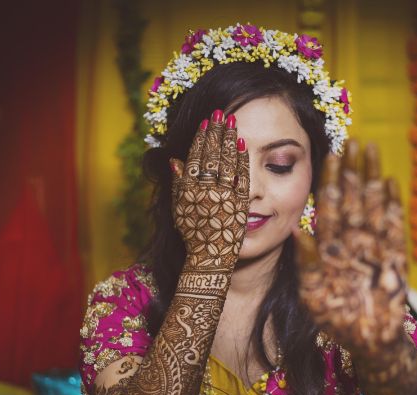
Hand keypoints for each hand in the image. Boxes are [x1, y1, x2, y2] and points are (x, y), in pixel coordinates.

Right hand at [170, 110, 249, 273]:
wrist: (209, 260)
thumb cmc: (193, 236)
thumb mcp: (179, 210)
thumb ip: (177, 185)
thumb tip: (173, 160)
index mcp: (188, 190)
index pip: (195, 157)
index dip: (201, 138)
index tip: (206, 121)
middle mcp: (204, 192)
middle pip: (211, 155)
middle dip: (216, 132)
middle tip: (221, 112)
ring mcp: (222, 197)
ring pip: (226, 163)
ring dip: (229, 140)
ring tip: (232, 122)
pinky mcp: (238, 205)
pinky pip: (240, 178)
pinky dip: (241, 160)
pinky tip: (242, 145)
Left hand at [292, 139, 408, 352]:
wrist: (369, 342)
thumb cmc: (336, 320)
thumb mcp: (313, 294)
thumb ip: (308, 265)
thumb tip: (298, 232)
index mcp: (329, 247)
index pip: (329, 205)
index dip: (330, 180)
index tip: (329, 154)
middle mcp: (351, 240)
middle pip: (352, 196)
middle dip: (352, 169)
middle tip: (352, 139)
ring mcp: (374, 246)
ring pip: (372, 203)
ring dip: (371, 177)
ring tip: (370, 148)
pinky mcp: (395, 256)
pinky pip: (394, 225)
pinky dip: (392, 203)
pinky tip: (390, 181)